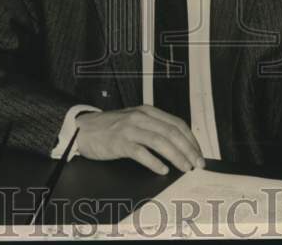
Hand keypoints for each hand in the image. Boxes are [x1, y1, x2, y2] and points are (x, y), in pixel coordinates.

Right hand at [75, 105, 205, 175]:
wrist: (83, 129)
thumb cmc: (110, 128)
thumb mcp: (134, 120)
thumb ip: (153, 127)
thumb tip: (177, 144)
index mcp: (148, 111)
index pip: (177, 123)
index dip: (191, 139)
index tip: (198, 152)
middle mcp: (141, 117)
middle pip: (172, 132)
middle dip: (188, 149)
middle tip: (197, 163)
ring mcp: (130, 129)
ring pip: (160, 141)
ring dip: (176, 156)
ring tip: (185, 167)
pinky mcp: (120, 142)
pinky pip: (141, 152)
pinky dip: (154, 162)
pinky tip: (162, 170)